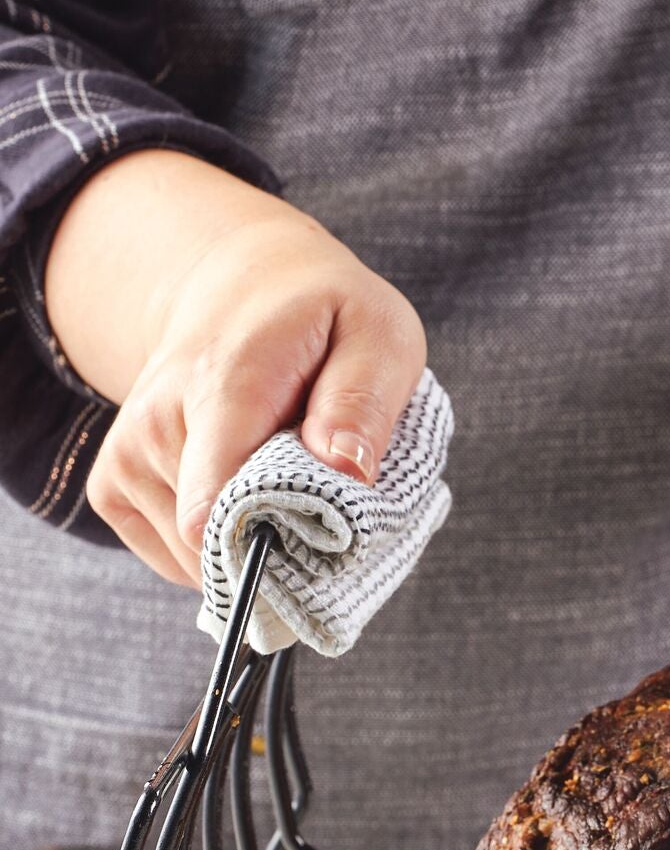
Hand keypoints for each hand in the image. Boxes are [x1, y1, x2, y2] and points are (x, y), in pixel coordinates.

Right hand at [48, 150, 424, 584]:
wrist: (237, 290)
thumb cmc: (320, 319)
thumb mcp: (376, 334)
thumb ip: (363, 402)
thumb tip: (346, 470)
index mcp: (222, 387)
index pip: (214, 504)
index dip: (272, 550)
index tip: (324, 548)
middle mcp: (156, 425)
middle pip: (213, 543)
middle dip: (280, 548)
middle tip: (328, 507)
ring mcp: (126, 458)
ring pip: (197, 558)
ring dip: (254, 544)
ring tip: (286, 483)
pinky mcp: (113, 486)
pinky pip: (175, 559)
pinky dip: (221, 548)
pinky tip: (246, 497)